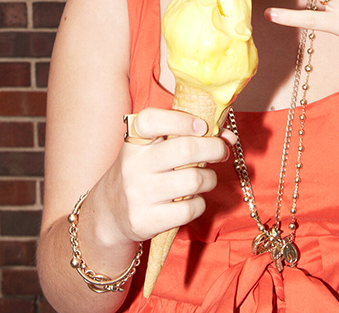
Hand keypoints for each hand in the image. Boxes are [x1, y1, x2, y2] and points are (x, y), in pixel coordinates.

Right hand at [104, 106, 231, 244]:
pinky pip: (189, 209)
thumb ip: (185, 135)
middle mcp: (134, 165)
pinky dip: (200, 203)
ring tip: (207, 178)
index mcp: (133, 141)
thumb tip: (228, 136)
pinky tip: (195, 199)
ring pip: (194, 180)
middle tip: (221, 151)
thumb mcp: (151, 148)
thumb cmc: (141, 171)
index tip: (202, 126)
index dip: (181, 119)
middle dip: (214, 148)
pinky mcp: (146, 220)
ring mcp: (139, 194)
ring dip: (210, 178)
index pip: (151, 120)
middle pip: (185, 149)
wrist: (110, 212)